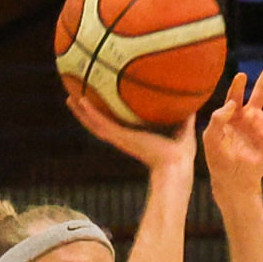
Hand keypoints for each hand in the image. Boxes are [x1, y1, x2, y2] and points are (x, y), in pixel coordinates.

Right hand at [62, 81, 195, 171]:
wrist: (176, 164)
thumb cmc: (181, 153)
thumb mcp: (184, 126)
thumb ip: (185, 112)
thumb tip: (193, 97)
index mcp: (135, 136)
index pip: (118, 123)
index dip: (110, 113)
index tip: (103, 102)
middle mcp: (124, 137)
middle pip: (101, 123)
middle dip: (89, 111)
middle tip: (77, 98)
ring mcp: (119, 138)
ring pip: (94, 123)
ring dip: (81, 111)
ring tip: (69, 97)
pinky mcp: (119, 137)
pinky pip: (99, 122)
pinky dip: (88, 112)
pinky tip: (78, 100)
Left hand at [200, 56, 262, 191]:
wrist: (233, 181)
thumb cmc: (218, 160)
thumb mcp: (210, 138)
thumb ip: (217, 118)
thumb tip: (232, 103)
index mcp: (233, 114)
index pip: (237, 92)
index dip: (239, 84)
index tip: (242, 76)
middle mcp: (250, 116)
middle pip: (262, 88)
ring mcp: (262, 127)